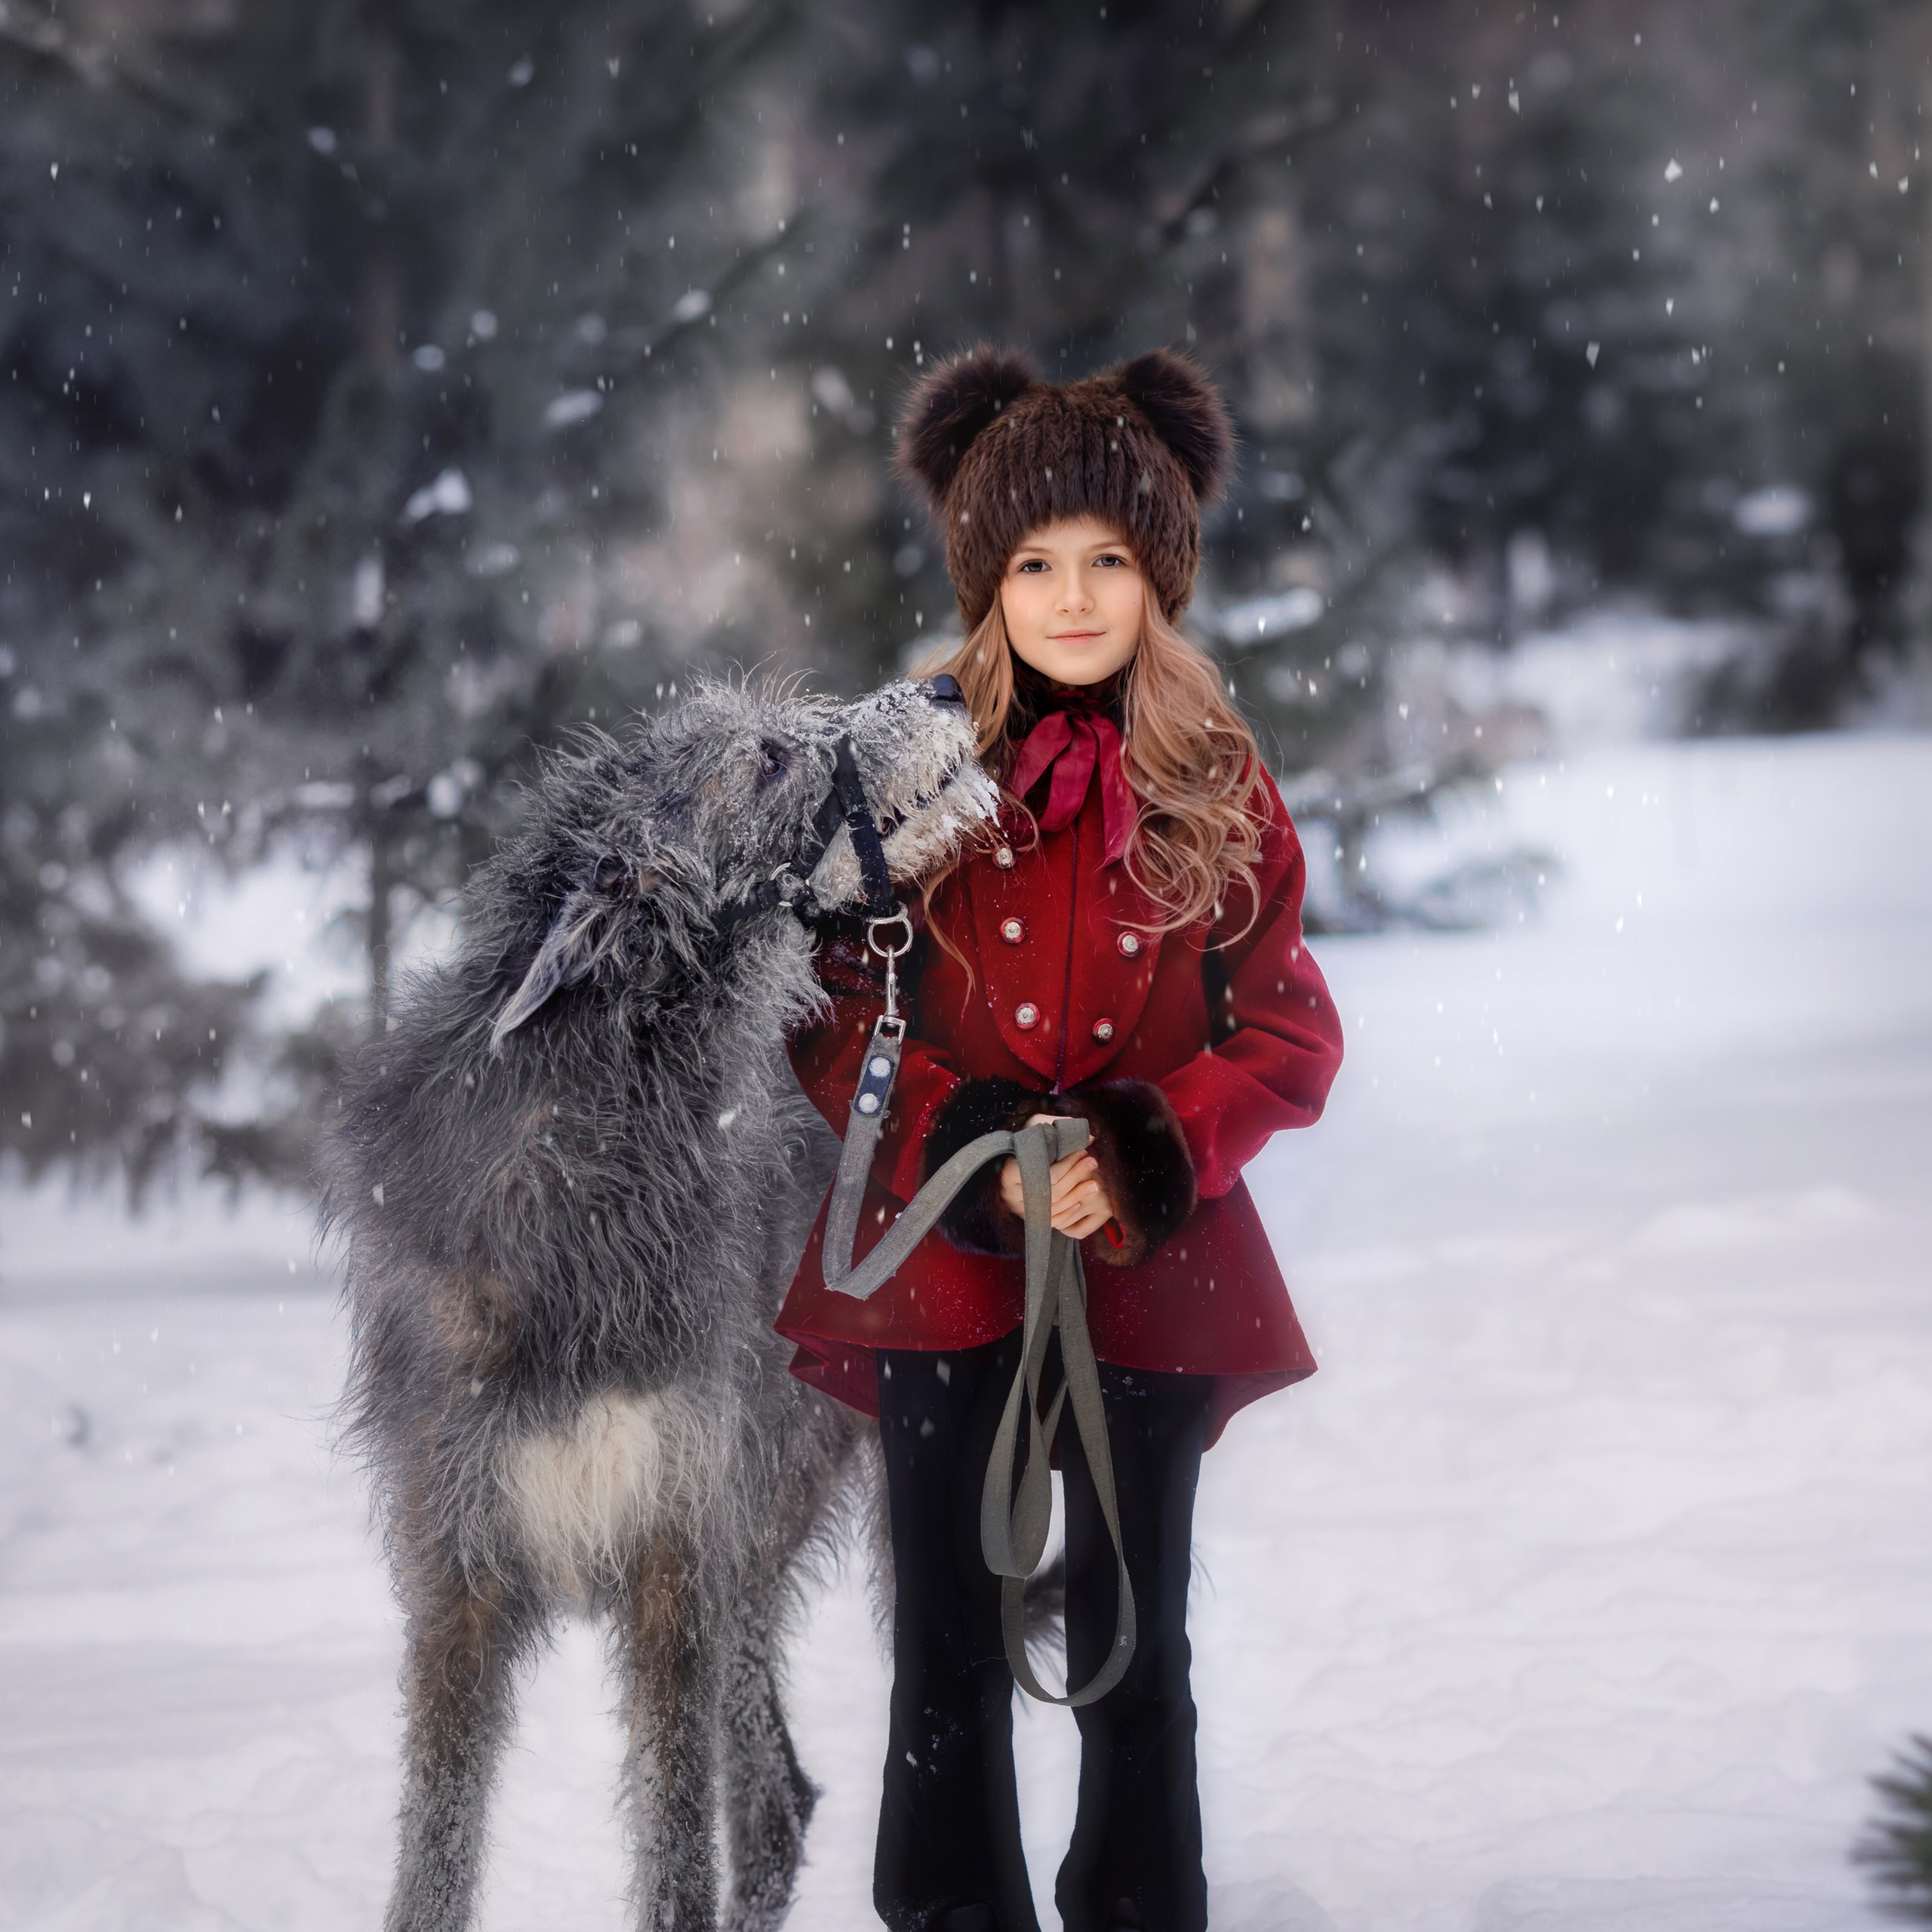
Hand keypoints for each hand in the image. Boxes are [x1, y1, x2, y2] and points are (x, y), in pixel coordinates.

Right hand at [997, 1114, 1115, 1238]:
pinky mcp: (1029, 1217)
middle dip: (1075, 1176)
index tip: (1082, 1150)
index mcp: (1008, 1171)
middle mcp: (1011, 1194)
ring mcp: (1020, 1208)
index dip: (1065, 1163)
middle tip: (1093, 1162)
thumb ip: (1060, 1129)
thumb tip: (1090, 1137)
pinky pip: (1051, 1221)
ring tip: (1095, 1183)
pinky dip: (1067, 1213)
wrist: (1011, 1156)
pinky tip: (1080, 1202)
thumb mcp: (1036, 1125)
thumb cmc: (1025, 1139)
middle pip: (1050, 1190)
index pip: (1041, 1172)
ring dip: (1077, 1194)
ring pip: (1053, 1207)